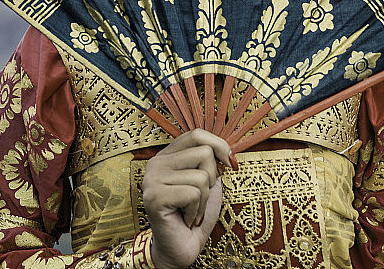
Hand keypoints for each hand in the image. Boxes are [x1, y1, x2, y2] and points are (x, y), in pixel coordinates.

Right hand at [142, 129, 235, 268]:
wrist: (181, 249)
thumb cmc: (195, 215)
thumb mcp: (207, 182)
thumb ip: (211, 161)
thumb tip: (227, 149)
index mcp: (167, 155)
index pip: (197, 134)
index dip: (219, 146)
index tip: (230, 164)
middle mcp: (156, 163)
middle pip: (203, 153)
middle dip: (211, 180)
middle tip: (198, 199)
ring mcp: (152, 180)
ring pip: (201, 176)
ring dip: (204, 200)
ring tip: (191, 211)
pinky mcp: (154, 198)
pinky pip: (193, 194)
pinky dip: (196, 210)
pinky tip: (186, 219)